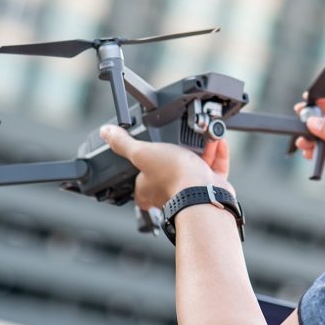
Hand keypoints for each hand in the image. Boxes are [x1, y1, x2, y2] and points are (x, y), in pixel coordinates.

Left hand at [100, 126, 233, 209]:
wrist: (202, 190)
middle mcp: (169, 190)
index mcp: (147, 189)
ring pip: (194, 166)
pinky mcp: (210, 185)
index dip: (140, 168)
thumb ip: (123, 143)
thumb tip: (106, 133)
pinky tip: (218, 140)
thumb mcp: (141, 153)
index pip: (139, 180)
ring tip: (201, 134)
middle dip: (175, 153)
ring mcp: (191, 188)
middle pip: (169, 170)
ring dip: (200, 149)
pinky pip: (215, 167)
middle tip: (177, 139)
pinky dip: (217, 153)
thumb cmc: (172, 176)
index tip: (144, 155)